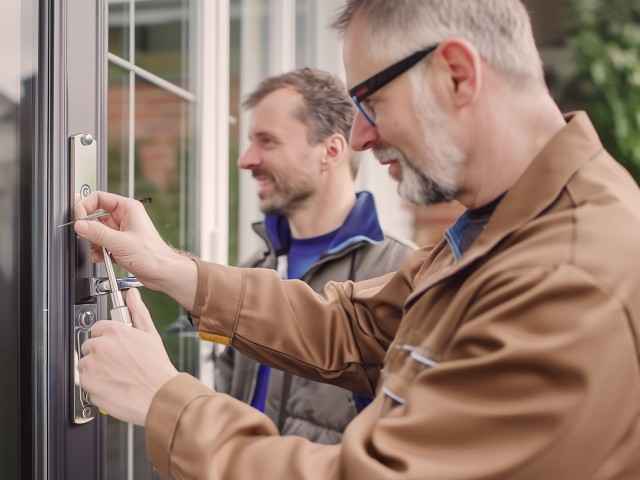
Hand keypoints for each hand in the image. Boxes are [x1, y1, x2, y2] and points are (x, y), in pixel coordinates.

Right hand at [74, 191, 196, 308]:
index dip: (85, 206)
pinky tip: (101, 258)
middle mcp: (125, 217)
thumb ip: (97, 233)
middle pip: (95, 216)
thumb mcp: (120, 242)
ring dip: (93, 243)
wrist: (162, 273)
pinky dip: (98, 251)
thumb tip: (79, 225)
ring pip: (97, 232)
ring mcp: (122, 231)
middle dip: (89, 229)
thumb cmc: (153, 255)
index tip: (77, 219)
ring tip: (97, 251)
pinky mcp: (120, 245)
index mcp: (128, 208)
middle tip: (87, 238)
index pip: (99, 197)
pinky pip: (101, 244)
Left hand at [78, 288, 178, 425]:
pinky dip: (95, 386)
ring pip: (85, 365)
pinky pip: (85, 383)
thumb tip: (132, 295)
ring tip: (117, 375)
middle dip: (101, 354)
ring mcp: (92, 367)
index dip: (108, 338)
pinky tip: (113, 385)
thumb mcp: (150, 333)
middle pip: (90, 346)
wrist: (158, 395)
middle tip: (118, 362)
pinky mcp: (87, 386)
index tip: (116, 346)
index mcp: (114, 331)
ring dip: (96, 370)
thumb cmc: (156, 368)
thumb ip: (137, 310)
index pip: (98, 328)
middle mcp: (100, 347)